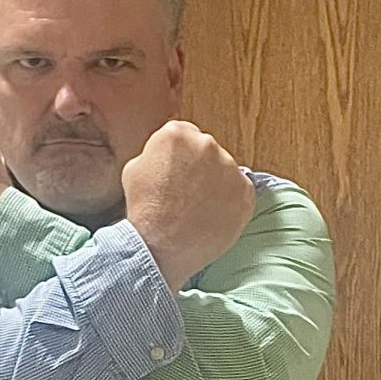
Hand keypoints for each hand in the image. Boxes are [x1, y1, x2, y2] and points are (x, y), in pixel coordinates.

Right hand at [123, 121, 253, 289]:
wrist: (162, 246)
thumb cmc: (145, 211)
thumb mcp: (134, 168)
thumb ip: (156, 153)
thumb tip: (167, 156)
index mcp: (177, 134)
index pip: (184, 135)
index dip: (179, 156)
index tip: (177, 172)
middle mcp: (207, 145)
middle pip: (206, 150)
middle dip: (199, 167)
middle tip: (186, 193)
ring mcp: (230, 168)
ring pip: (225, 171)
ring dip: (215, 184)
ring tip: (198, 208)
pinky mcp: (246, 191)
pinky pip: (240, 192)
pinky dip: (230, 202)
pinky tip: (212, 215)